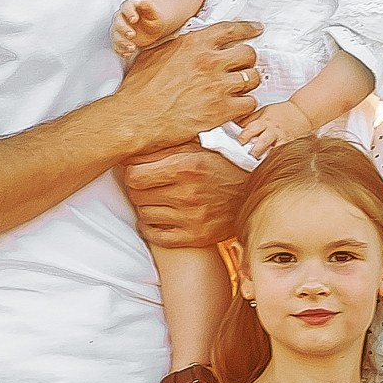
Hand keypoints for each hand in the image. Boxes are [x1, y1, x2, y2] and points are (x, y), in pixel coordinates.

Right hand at [111, 0, 150, 62]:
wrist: (153, 26)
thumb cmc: (153, 17)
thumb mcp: (153, 10)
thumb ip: (147, 5)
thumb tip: (142, 1)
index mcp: (130, 7)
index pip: (126, 7)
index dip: (129, 13)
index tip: (134, 19)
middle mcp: (121, 17)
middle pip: (118, 22)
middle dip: (123, 29)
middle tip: (132, 35)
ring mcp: (119, 29)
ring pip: (115, 35)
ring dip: (122, 42)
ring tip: (132, 47)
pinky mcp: (120, 39)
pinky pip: (116, 45)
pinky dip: (120, 50)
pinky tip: (127, 54)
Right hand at [113, 21, 259, 155]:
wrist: (136, 117)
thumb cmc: (140, 89)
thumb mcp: (155, 54)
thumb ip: (179, 46)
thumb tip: (187, 44)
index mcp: (194, 44)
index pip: (232, 29)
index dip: (249, 29)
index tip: (257, 29)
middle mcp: (210, 61)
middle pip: (248, 53)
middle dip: (247, 61)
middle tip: (241, 67)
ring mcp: (218, 86)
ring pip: (252, 78)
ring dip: (247, 83)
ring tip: (238, 89)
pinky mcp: (222, 110)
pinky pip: (249, 103)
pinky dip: (244, 105)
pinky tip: (235, 107)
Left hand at [123, 145, 253, 250]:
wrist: (253, 189)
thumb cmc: (223, 163)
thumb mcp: (196, 146)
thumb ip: (163, 147)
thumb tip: (128, 153)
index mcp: (188, 167)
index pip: (134, 175)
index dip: (132, 172)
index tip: (138, 171)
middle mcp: (189, 194)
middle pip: (137, 195)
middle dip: (138, 188)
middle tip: (148, 184)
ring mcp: (192, 218)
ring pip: (145, 214)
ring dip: (147, 206)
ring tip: (159, 198)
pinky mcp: (196, 236)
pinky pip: (156, 236)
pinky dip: (152, 227)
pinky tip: (160, 217)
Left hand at [235, 98, 314, 162]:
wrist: (302, 112)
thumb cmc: (281, 112)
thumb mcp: (263, 111)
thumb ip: (249, 120)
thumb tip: (233, 125)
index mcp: (264, 121)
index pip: (251, 128)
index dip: (244, 136)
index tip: (238, 144)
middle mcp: (273, 130)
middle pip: (264, 140)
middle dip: (256, 149)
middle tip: (249, 157)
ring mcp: (283, 138)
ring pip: (276, 149)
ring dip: (269, 157)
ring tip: (263, 167)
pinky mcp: (292, 145)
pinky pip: (287, 153)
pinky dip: (282, 159)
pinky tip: (277, 167)